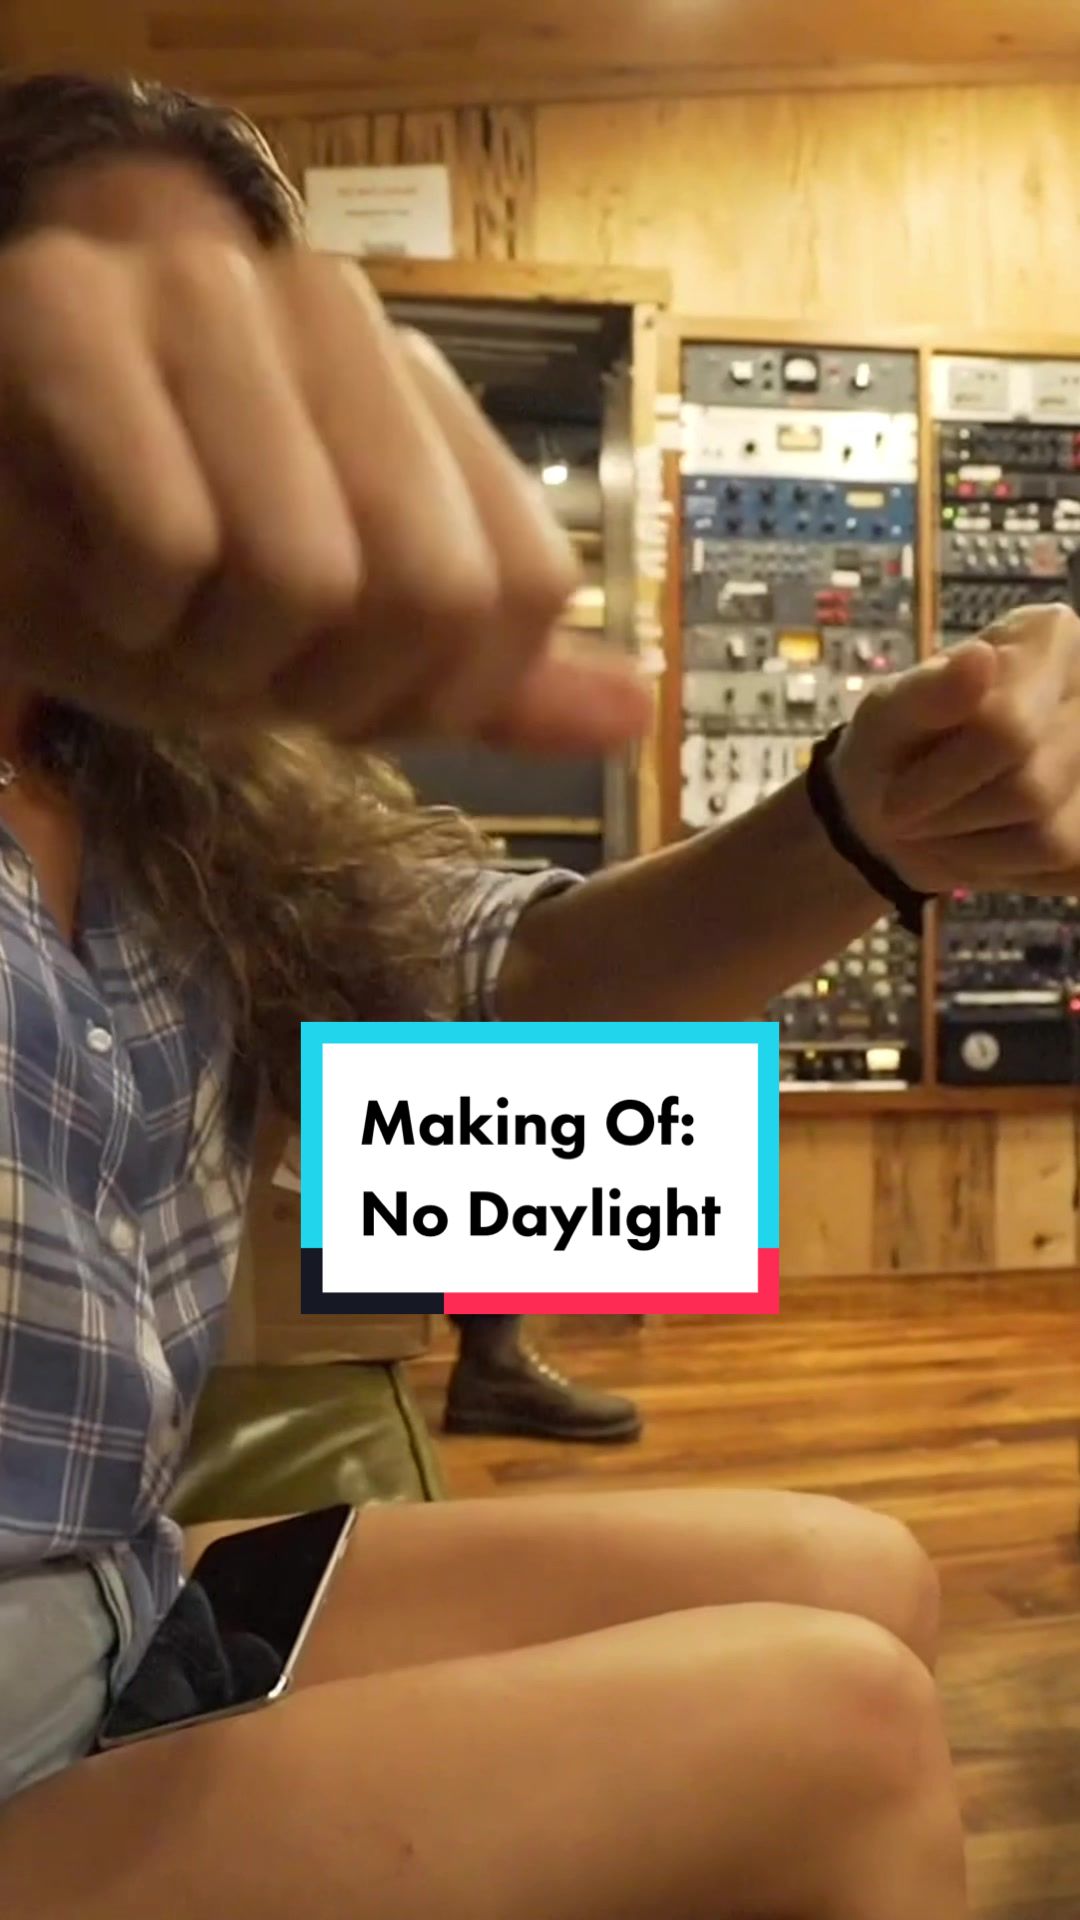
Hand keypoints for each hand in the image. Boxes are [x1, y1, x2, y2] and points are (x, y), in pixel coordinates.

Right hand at [0, 218, 648, 752]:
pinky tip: (87, 568)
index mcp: (414, 390)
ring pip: (303, 573)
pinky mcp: (72, 313)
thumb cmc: (149, 574)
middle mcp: (334, 315)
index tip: (338, 693)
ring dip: (213, 660)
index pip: (522, 583)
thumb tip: (634, 715)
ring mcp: (207, 297)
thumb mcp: (332, 650)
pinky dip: (124, 614)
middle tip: (236, 658)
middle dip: (322, 689)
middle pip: (431, 589)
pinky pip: (171, 544)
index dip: (436, 692)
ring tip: (157, 610)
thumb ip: (476, 681)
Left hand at [830, 604, 1079, 892]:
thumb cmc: (891, 749)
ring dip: (974, 848)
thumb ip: (929, 693)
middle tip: (911, 812)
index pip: (1010, 728)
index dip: (944, 779)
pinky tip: (981, 841)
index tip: (895, 796)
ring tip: (944, 823)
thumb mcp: (886, 716)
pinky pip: (1062, 869)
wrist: (896, 814)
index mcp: (1047, 639)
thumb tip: (981, 658)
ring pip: (1050, 838)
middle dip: (954, 817)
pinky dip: (1003, 869)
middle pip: (1031, 788)